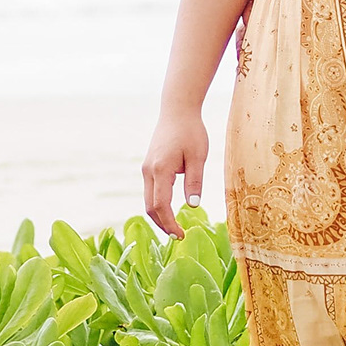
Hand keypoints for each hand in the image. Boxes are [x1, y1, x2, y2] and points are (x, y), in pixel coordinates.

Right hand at [143, 110, 207, 234]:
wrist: (177, 110)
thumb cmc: (191, 131)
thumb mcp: (198, 157)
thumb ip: (194, 181)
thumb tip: (192, 205)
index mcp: (160, 170)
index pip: (161, 206)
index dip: (169, 224)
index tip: (181, 235)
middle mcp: (148, 171)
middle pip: (150, 207)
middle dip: (163, 224)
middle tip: (179, 235)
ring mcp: (146, 169)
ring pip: (148, 200)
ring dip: (159, 216)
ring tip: (175, 227)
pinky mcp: (149, 166)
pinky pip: (150, 191)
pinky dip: (158, 204)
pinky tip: (170, 210)